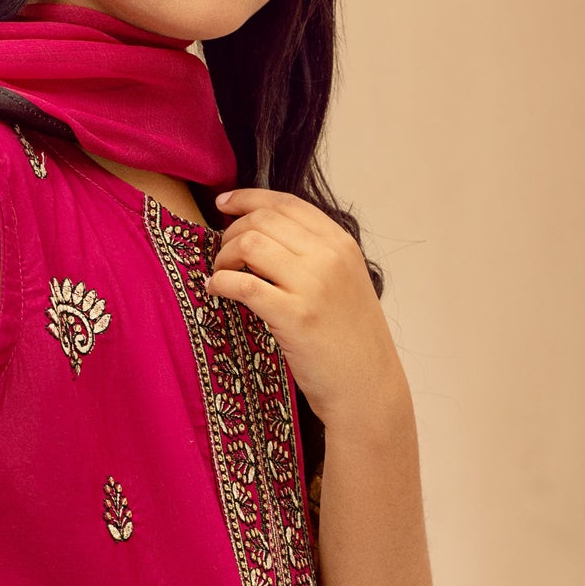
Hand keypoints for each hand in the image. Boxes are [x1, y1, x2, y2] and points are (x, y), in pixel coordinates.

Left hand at [208, 188, 401, 428]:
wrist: (367, 387)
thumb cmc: (351, 340)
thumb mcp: (345, 282)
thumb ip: (316, 254)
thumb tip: (264, 231)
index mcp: (341, 244)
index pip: (286, 203)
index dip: (248, 198)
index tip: (224, 203)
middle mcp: (329, 257)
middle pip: (262, 220)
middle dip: (231, 232)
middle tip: (223, 256)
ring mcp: (313, 286)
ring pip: (248, 244)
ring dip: (223, 257)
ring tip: (222, 275)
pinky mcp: (294, 316)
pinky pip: (243, 284)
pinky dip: (221, 283)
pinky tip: (217, 291)